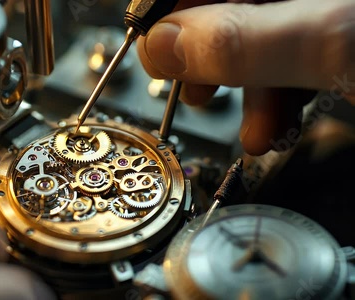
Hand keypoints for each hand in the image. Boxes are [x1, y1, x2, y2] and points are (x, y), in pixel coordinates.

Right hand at [137, 0, 354, 154]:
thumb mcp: (333, 46)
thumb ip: (243, 42)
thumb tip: (163, 47)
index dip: (170, 12)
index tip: (154, 53)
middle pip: (227, 12)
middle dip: (210, 63)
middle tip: (196, 94)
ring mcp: (319, 17)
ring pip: (259, 45)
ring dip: (246, 97)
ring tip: (253, 134)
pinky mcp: (332, 50)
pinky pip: (289, 66)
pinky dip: (276, 103)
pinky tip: (277, 128)